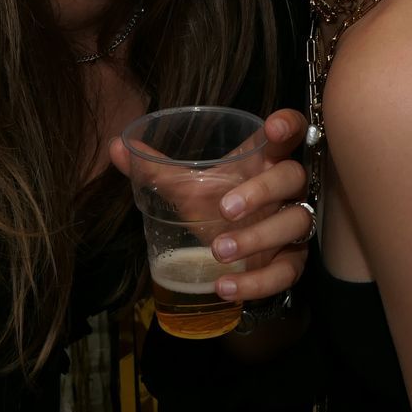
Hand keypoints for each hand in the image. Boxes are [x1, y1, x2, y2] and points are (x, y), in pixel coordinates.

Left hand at [111, 107, 312, 304]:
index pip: (291, 131)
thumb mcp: (188, 188)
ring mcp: (292, 224)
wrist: (230, 255)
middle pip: (293, 176)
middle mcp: (287, 189)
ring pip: (295, 222)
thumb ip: (155, 169)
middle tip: (225, 208)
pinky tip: (225, 286)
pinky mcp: (293, 262)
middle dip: (262, 190)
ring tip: (218, 250)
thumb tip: (116, 146)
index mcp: (264, 160)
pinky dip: (256, 282)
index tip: (273, 129)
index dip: (288, 125)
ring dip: (258, 238)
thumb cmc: (216, 208)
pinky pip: (286, 271)